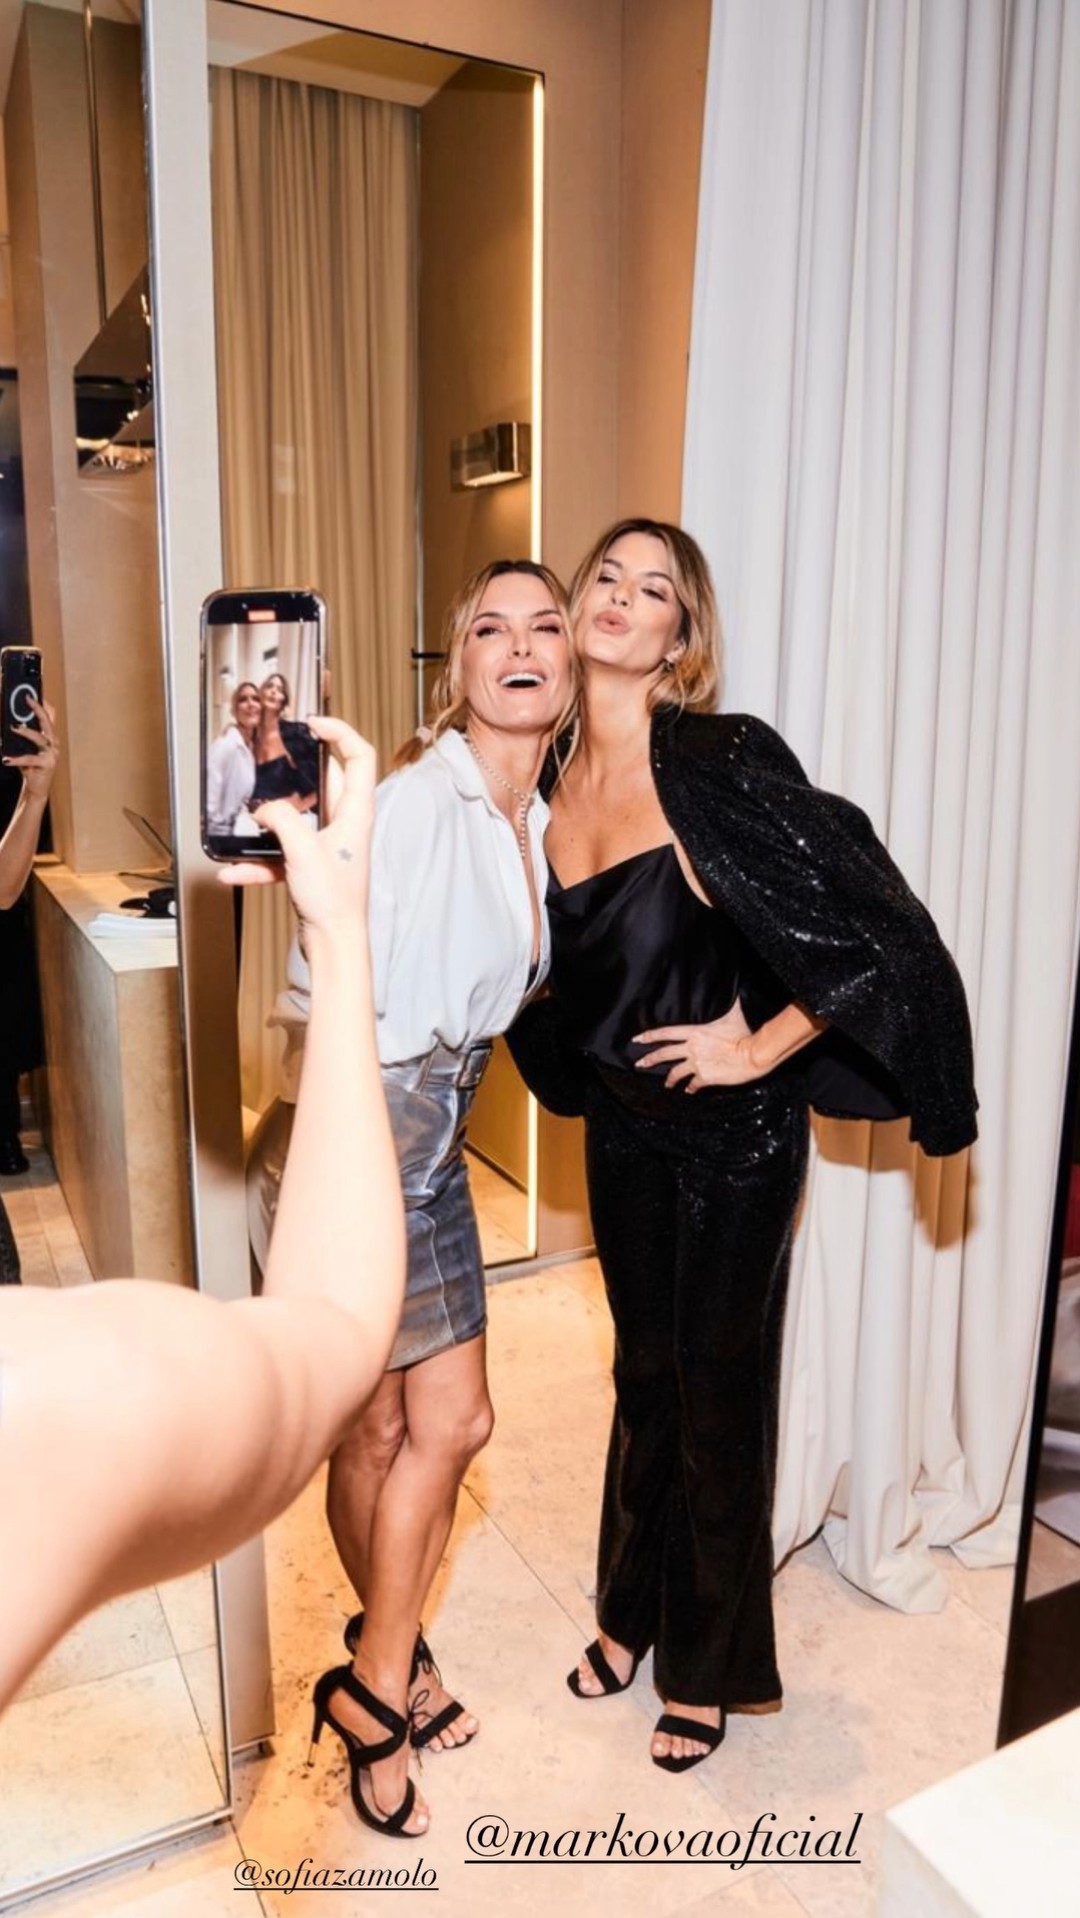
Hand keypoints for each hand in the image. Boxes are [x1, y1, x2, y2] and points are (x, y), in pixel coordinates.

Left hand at [3, 698, 58, 800]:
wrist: (36, 789)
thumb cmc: (30, 768)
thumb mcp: (25, 749)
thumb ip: (21, 738)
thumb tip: (10, 724)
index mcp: (50, 738)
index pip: (50, 718)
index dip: (43, 705)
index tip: (32, 695)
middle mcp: (53, 744)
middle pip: (47, 722)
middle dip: (38, 709)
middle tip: (27, 699)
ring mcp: (52, 754)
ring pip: (40, 738)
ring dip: (26, 732)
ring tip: (14, 727)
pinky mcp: (47, 765)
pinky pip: (30, 759)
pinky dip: (17, 759)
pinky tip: (6, 759)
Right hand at [218, 716, 374, 932]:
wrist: (334, 944)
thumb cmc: (335, 902)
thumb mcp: (304, 850)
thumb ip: (282, 819)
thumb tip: (265, 809)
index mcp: (356, 812)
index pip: (360, 756)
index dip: (341, 732)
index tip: (314, 723)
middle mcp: (346, 824)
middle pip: (326, 781)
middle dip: (298, 770)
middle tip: (276, 758)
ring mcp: (328, 845)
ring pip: (298, 817)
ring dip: (272, 819)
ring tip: (251, 815)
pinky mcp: (311, 866)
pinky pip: (281, 853)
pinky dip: (258, 860)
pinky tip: (234, 871)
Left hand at [633, 1000, 762, 1092]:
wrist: (753, 1054)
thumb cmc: (744, 1033)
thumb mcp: (733, 1014)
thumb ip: (729, 1002)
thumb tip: (732, 989)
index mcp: (695, 1032)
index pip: (666, 1033)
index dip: (650, 1036)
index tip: (637, 1039)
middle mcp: (692, 1048)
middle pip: (665, 1054)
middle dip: (650, 1059)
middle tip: (639, 1064)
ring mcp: (698, 1064)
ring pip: (676, 1072)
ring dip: (669, 1079)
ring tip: (667, 1084)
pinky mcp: (706, 1077)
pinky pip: (693, 1084)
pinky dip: (690, 1088)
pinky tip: (689, 1090)